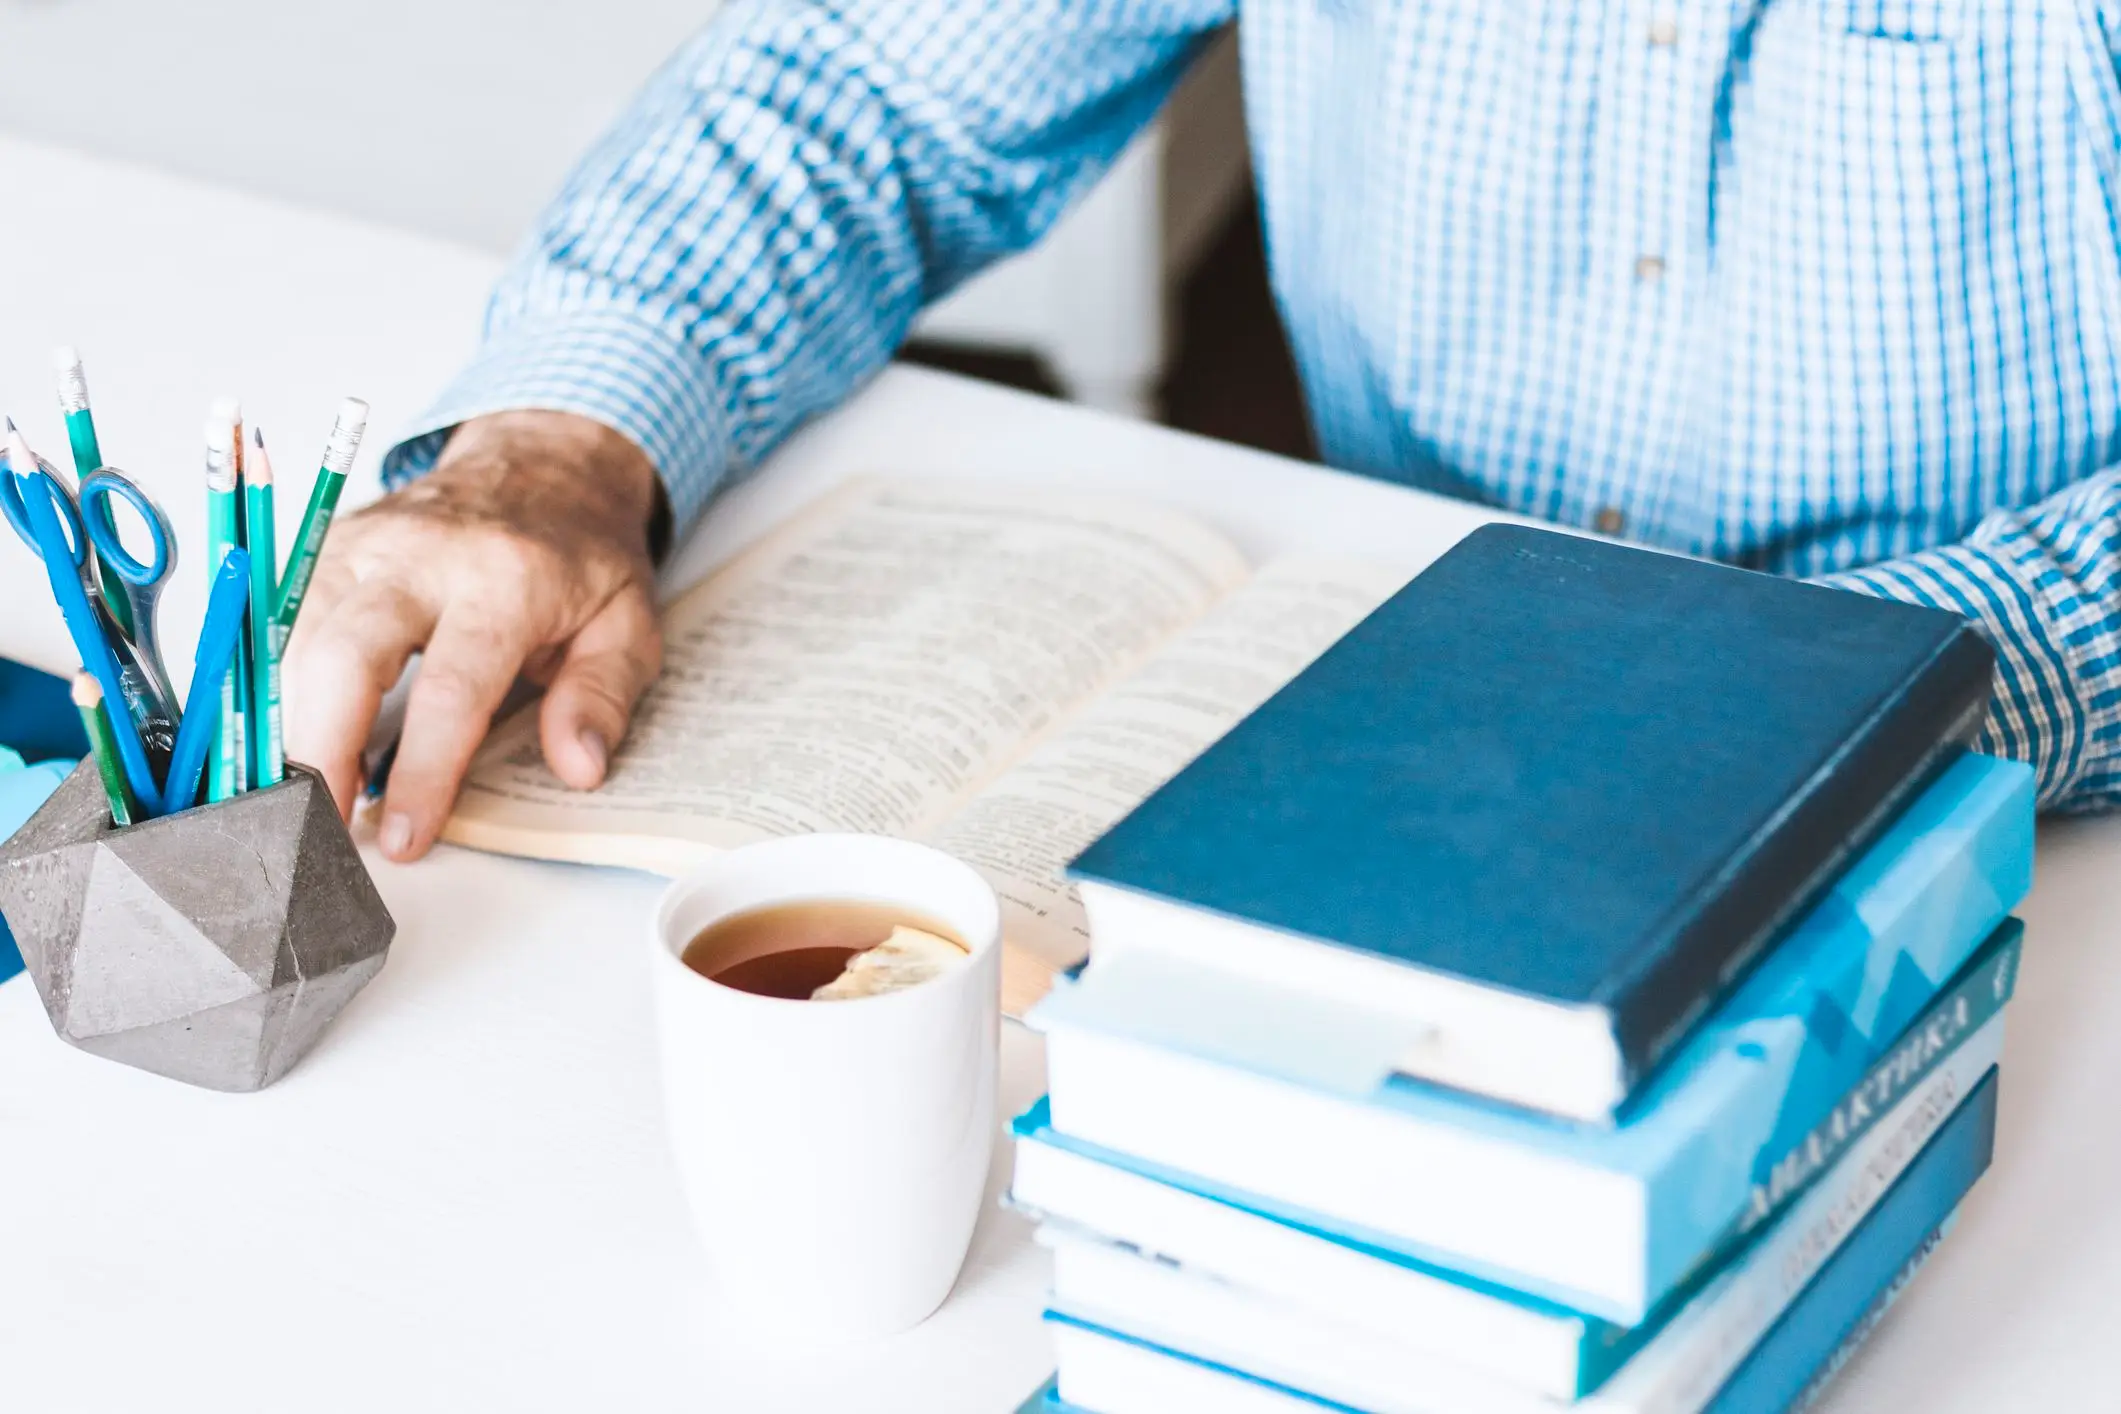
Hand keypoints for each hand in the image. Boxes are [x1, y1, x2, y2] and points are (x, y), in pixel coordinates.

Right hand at [282, 410, 664, 860]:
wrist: (543, 464)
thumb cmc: (581, 555)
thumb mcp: (627, 624)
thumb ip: (603, 698)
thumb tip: (577, 767)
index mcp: (505, 579)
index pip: (450, 686)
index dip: (422, 771)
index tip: (404, 838)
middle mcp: (422, 556)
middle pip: (343, 655)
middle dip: (322, 750)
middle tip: (318, 827)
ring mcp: (365, 546)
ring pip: (297, 640)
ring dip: (290, 726)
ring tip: (303, 800)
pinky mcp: (330, 548)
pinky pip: (284, 623)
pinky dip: (279, 687)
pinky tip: (294, 740)